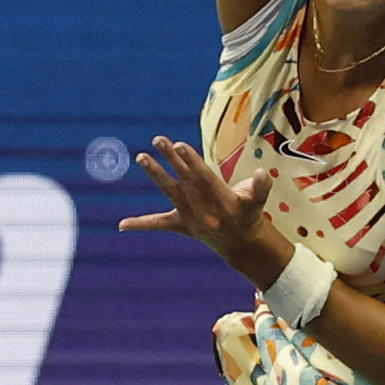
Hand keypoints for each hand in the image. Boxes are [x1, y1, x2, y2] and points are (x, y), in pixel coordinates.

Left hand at [119, 136, 289, 281]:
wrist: (240, 244)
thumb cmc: (248, 213)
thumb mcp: (258, 200)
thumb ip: (261, 186)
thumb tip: (263, 174)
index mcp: (224, 201)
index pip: (205, 178)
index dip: (192, 162)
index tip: (180, 145)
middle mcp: (205, 210)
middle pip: (185, 180)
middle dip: (171, 159)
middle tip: (158, 140)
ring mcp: (191, 218)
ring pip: (170, 192)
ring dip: (155, 173)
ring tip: (141, 156)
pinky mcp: (181, 226)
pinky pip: (158, 224)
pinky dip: (140, 224)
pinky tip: (121, 225)